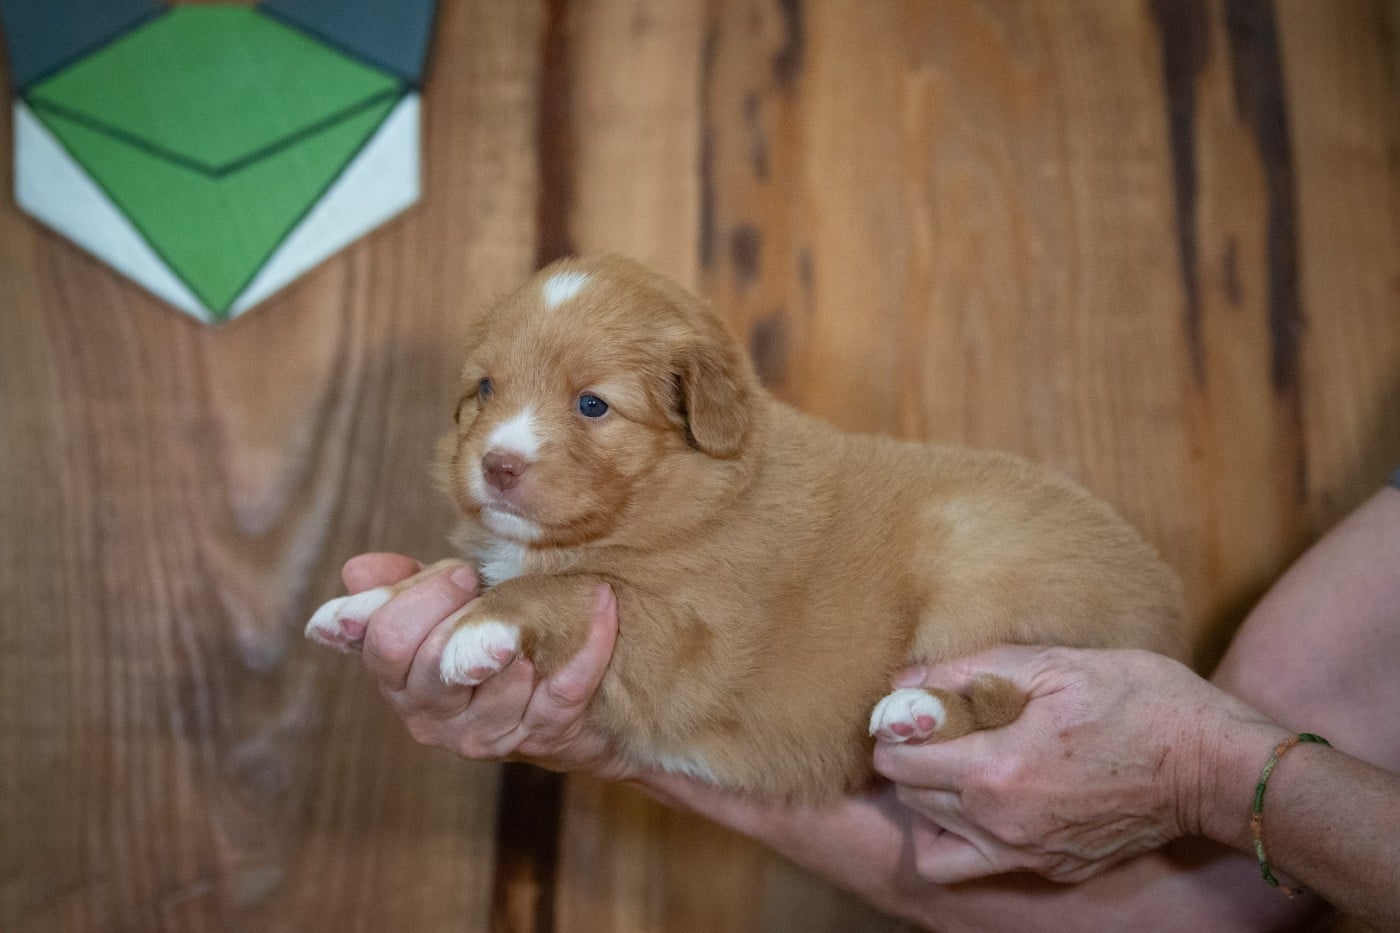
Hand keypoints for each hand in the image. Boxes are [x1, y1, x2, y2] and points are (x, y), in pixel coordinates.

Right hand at [339, 553, 636, 779]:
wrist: (563, 704)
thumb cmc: (488, 643)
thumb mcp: (439, 612)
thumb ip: (399, 590)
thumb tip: (356, 571)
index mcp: (399, 682)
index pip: (385, 641)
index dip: (419, 599)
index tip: (459, 576)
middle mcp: (433, 717)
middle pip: (430, 663)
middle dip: (462, 612)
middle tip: (484, 584)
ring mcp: (489, 733)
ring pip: (497, 682)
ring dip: (519, 635)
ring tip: (531, 614)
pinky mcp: (547, 735)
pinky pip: (566, 688)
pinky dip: (589, 644)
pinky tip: (603, 603)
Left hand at [873, 646, 1285, 883]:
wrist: (1215, 765)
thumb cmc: (1140, 701)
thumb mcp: (1053, 666)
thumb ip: (968, 673)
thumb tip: (903, 680)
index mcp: (997, 772)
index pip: (896, 760)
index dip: (897, 725)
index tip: (918, 703)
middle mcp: (1002, 825)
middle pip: (909, 796)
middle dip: (910, 757)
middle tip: (942, 723)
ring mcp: (1027, 854)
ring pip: (934, 834)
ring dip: (931, 795)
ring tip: (961, 756)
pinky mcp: (1052, 868)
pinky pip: (974, 863)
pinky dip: (962, 835)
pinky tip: (986, 797)